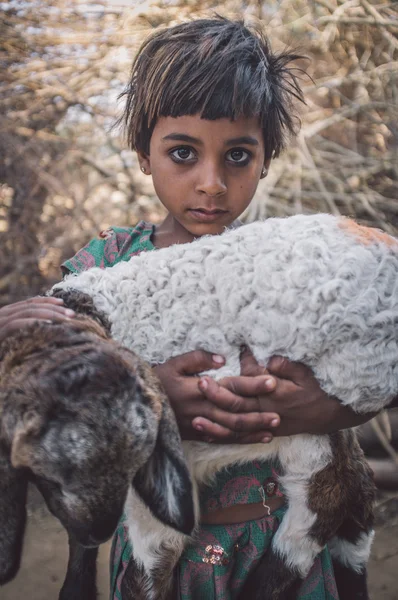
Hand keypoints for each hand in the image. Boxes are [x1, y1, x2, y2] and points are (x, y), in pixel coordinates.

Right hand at [0, 297, 74, 343]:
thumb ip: (27, 330)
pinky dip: (33, 323)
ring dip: (48, 315)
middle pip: (32, 306)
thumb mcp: (15, 339)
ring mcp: (0, 321)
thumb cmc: (1, 352)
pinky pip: (17, 324)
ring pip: (27, 312)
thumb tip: (49, 328)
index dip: (47, 301)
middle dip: (53, 308)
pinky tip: (48, 327)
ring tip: (65, 320)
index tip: (64, 304)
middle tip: (72, 314)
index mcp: (8, 313)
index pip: (30, 302)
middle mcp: (3, 314)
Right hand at [152, 350, 279, 441]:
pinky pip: (222, 439)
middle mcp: (203, 409)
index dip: (252, 384)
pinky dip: (241, 440)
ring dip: (253, 429)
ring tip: (274, 427)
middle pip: (236, 412)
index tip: (272, 381)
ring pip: (231, 430)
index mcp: (200, 389)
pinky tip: (257, 439)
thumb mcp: (174, 363)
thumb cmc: (158, 380)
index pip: (232, 386)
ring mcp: (201, 425)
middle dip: (258, 413)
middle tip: (280, 412)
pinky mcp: (197, 434)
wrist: (137, 405)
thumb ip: (198, 358)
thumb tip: (222, 358)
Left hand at [194, 349, 373, 441]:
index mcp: (274, 394)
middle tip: (197, 388)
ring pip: (237, 427)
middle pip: (236, 407)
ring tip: (196, 422)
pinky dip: (228, 438)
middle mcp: (268, 411)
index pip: (245, 388)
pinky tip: (211, 438)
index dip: (226, 383)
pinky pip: (244, 438)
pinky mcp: (268, 431)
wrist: (332, 413)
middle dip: (215, 398)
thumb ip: (286, 366)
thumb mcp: (305, 373)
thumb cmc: (318, 388)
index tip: (208, 375)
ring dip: (216, 425)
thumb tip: (270, 359)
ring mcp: (267, 424)